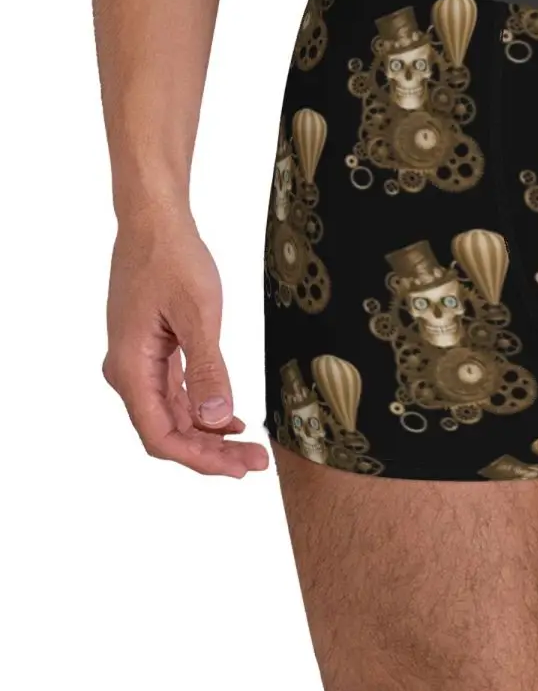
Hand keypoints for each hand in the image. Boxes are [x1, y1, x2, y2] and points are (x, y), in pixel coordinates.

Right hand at [103, 206, 268, 476]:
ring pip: (173, 415)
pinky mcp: (151, 350)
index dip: (200, 459)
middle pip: (168, 431)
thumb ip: (207, 370)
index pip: (161, 435)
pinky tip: (229, 420)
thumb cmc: (174, 259)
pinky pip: (174, 393)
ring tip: (250, 448)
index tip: (238, 469)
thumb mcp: (199, 314)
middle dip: (211, 453)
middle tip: (255, 463)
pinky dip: (202, 410)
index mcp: (131, 369)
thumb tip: (215, 420)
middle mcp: (128, 371)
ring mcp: (138, 362)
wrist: (154, 221)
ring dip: (209, 435)